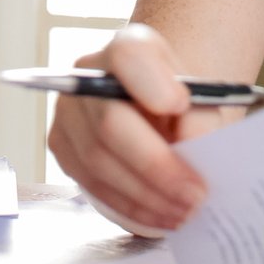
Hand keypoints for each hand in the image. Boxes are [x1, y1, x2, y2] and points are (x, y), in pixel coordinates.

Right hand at [45, 23, 231, 235]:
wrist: (154, 105)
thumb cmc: (180, 101)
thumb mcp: (202, 97)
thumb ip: (201, 117)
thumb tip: (194, 151)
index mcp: (128, 48)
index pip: (128, 55)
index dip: (152, 82)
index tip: (181, 104)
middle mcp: (88, 76)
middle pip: (110, 123)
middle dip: (157, 167)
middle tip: (195, 196)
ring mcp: (67, 113)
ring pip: (99, 163)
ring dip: (146, 197)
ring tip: (184, 213)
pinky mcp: (62, 148)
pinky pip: (92, 184)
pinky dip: (130, 206)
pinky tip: (160, 216)